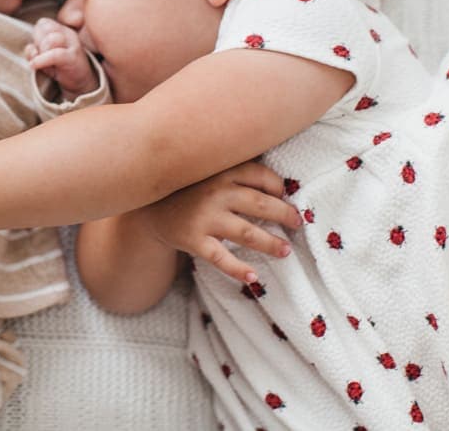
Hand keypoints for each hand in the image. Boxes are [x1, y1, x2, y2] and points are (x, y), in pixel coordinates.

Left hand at [25, 17, 98, 98]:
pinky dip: (41, 60)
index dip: (36, 35)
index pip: (43, 23)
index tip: (38, 49)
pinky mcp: (73, 58)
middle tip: (42, 57)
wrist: (80, 83)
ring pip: (50, 39)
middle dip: (38, 43)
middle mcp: (68, 34)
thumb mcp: (43, 57)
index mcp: (62, 30)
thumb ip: (33, 50)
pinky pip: (54, 54)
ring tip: (44, 63)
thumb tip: (31, 51)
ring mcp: (73, 45)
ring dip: (41, 52)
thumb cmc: (59, 68)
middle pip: (45, 28)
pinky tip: (34, 65)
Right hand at [141, 160, 301, 282]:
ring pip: (247, 232)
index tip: (286, 197)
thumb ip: (238, 174)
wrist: (151, 211)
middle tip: (297, 224)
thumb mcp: (210, 173)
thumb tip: (281, 186)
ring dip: (271, 243)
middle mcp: (216, 193)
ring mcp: (205, 218)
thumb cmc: (189, 191)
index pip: (261, 176)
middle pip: (261, 204)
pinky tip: (253, 277)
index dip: (279, 187)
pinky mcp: (194, 240)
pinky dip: (237, 269)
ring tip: (285, 251)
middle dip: (284, 214)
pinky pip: (221, 257)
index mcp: (222, 172)